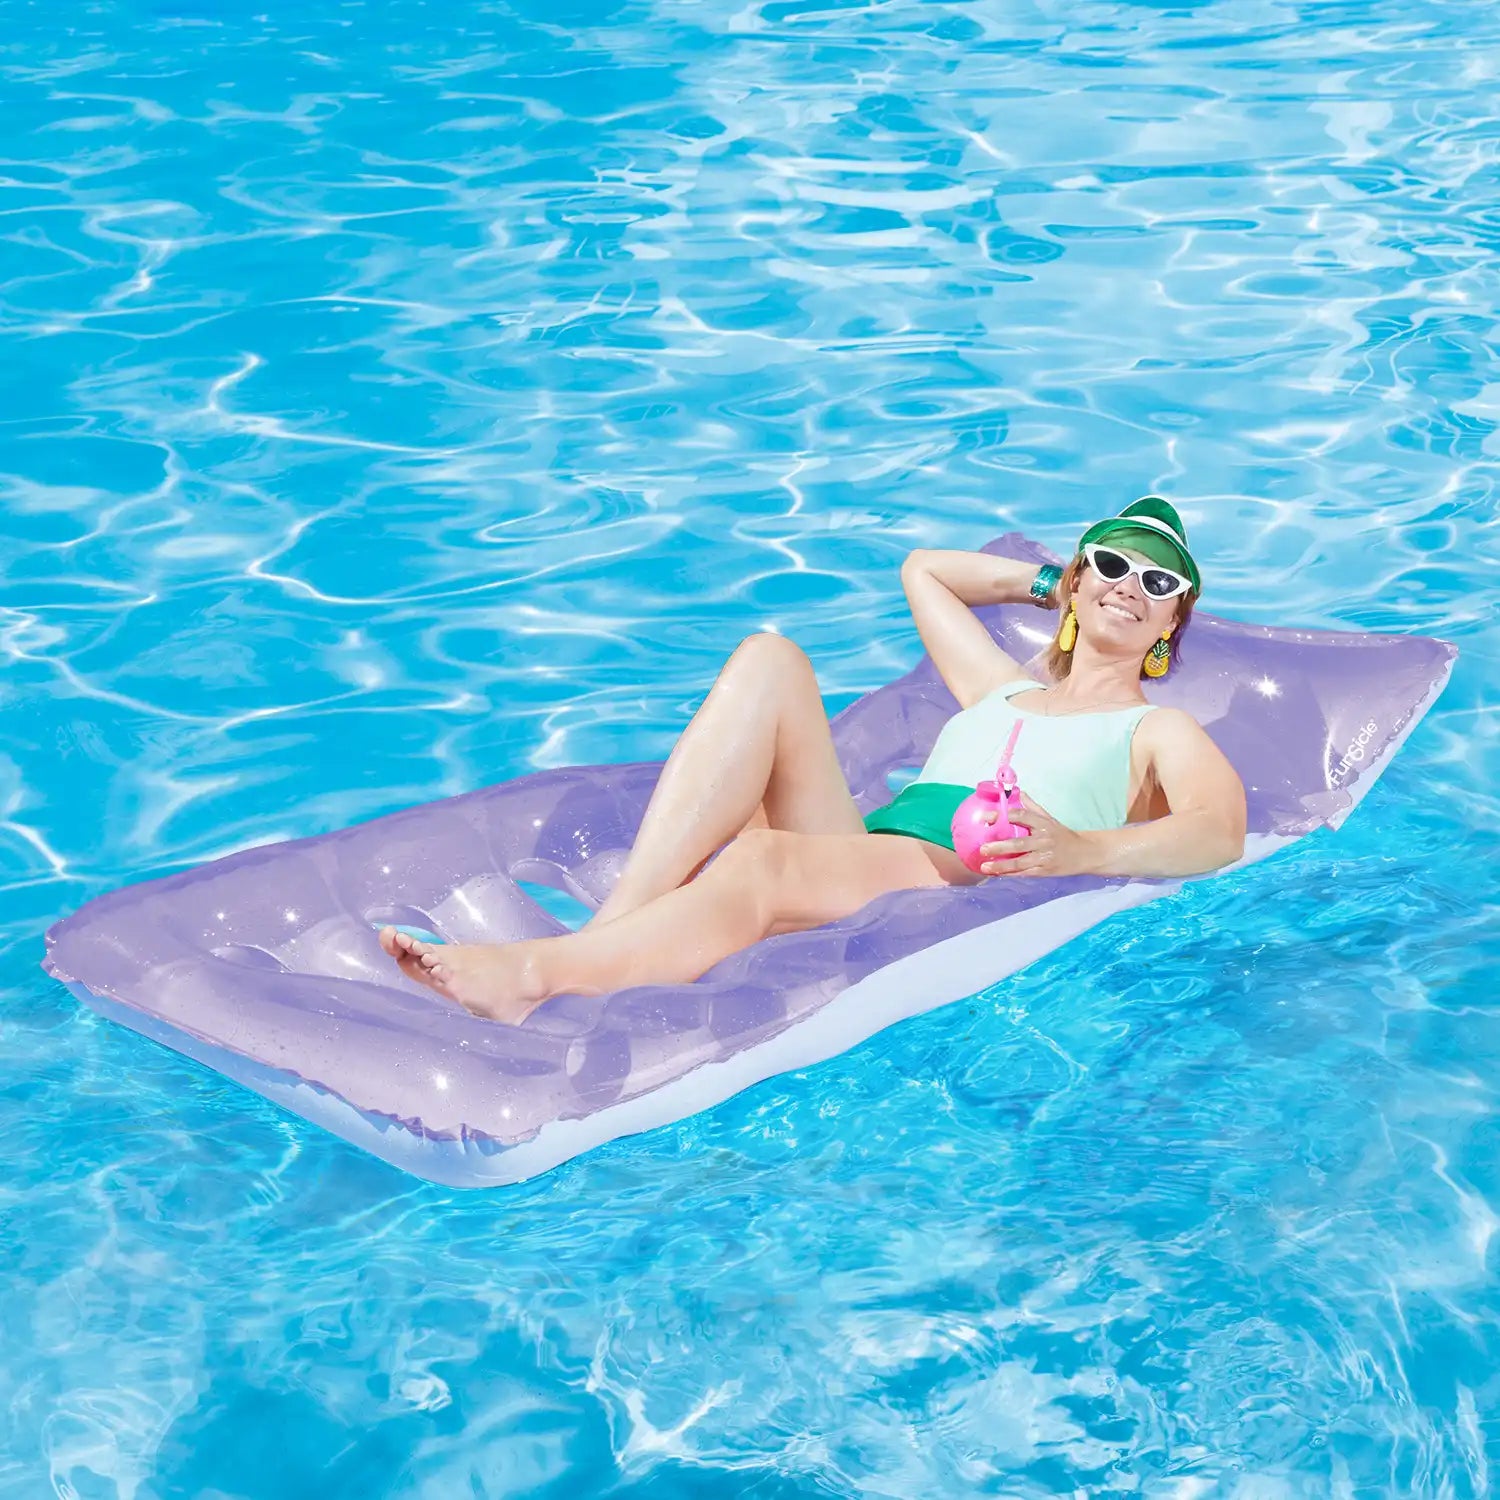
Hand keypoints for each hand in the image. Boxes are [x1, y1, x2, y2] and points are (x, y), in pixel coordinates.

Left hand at [979, 793, 1096, 877]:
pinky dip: (1010, 874)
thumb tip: (1020, 793)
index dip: (1003, 816)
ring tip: (984, 866)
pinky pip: (1024, 873)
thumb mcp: (1050, 819)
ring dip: (1001, 865)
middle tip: (982, 848)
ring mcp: (1044, 857)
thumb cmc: (1063, 835)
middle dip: (999, 846)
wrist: (1085, 853)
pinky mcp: (1045, 871)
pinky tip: (997, 875)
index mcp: (1043, 824)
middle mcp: (1043, 840)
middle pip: (1018, 843)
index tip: (986, 817)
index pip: (1021, 816)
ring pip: (1020, 862)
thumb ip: (1033, 808)